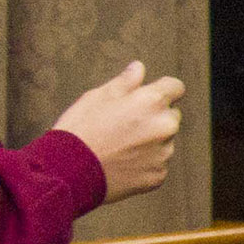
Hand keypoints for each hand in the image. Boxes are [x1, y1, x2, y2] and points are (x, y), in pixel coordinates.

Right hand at [51, 60, 184, 204]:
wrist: (68, 172)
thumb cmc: (80, 129)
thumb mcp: (97, 96)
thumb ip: (125, 81)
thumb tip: (139, 68)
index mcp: (153, 101)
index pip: (175, 87)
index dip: (161, 89)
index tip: (146, 97)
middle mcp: (165, 126)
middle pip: (171, 115)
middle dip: (154, 116)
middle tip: (125, 124)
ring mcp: (164, 153)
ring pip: (164, 140)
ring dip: (150, 140)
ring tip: (119, 146)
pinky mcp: (158, 175)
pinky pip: (157, 163)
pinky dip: (144, 162)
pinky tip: (122, 163)